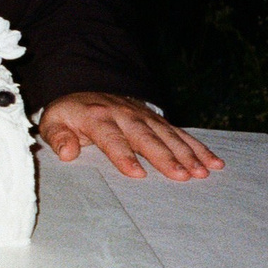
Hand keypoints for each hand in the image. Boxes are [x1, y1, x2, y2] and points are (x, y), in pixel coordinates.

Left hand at [40, 92, 222, 181]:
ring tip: (203, 172)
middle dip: (166, 157)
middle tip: (183, 176)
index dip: (124, 155)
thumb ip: (57, 137)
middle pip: (147, 137)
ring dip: (188, 153)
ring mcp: (144, 116)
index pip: (112, 138)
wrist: (85, 91)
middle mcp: (124, 115)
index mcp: (97, 117)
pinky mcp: (157, 120)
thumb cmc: (69, 115)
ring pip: (169, 135)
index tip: (137, 173)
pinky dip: (198, 147)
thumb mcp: (53, 122)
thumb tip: (67, 153)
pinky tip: (214, 162)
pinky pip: (181, 133)